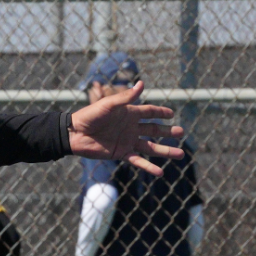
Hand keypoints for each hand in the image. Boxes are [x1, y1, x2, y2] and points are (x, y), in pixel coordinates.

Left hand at [68, 80, 184, 174]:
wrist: (74, 134)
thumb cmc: (89, 116)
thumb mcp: (108, 105)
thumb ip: (126, 97)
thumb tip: (142, 83)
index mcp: (129, 113)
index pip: (150, 112)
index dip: (161, 113)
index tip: (172, 114)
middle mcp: (131, 127)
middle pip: (154, 130)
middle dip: (168, 132)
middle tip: (181, 133)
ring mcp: (127, 141)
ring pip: (151, 147)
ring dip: (165, 151)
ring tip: (181, 154)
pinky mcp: (121, 153)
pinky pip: (138, 160)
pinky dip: (149, 166)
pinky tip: (160, 172)